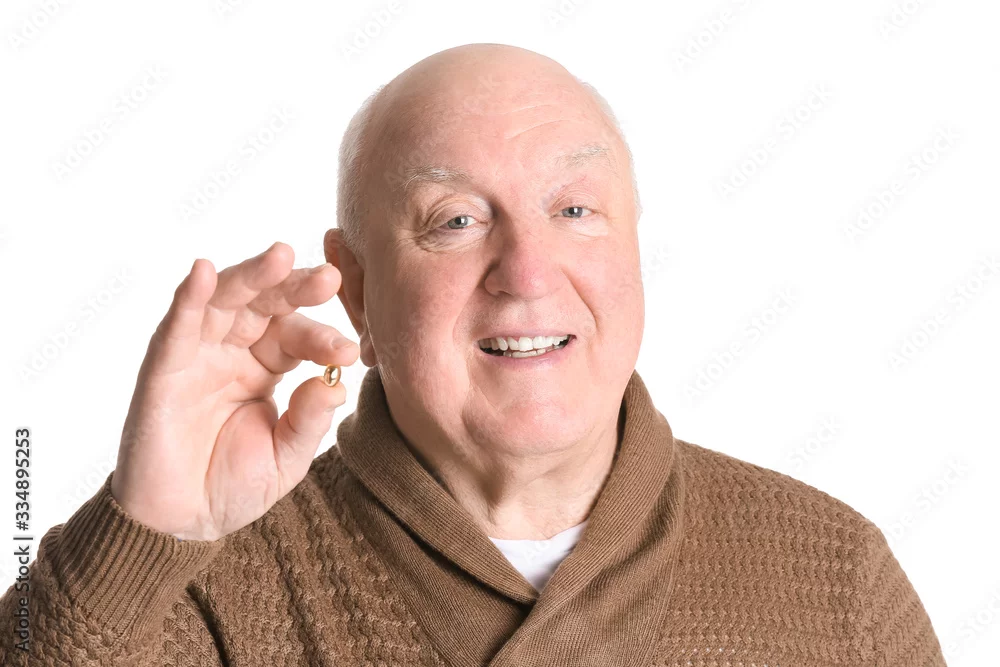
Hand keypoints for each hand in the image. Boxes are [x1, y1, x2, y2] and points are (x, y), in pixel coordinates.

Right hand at [110, 242, 359, 540]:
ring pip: (226, 300)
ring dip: (252, 275)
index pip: (297, 336)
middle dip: (296, 287)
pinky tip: (204, 270)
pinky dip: (189, 296)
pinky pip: (177, 325)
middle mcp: (234, 349)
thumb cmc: (233, 486)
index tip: (350, 351)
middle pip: (266, 304)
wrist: (181, 522)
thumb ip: (309, 422)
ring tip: (282, 256)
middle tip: (330, 277)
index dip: (322, 339)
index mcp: (267, 365)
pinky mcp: (163, 366)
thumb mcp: (286, 458)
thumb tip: (336, 384)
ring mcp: (198, 353)